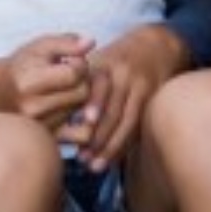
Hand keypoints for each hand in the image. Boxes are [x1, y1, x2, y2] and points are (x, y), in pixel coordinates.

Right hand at [0, 33, 91, 127]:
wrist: (0, 94)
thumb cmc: (24, 66)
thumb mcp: (41, 46)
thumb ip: (67, 42)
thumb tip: (91, 42)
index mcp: (29, 82)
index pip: (75, 73)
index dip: (79, 63)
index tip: (70, 60)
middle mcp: (33, 108)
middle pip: (82, 92)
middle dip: (83, 80)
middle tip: (70, 76)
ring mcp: (41, 127)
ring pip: (84, 110)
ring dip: (81, 99)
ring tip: (67, 90)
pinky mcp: (49, 140)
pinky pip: (83, 134)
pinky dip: (85, 122)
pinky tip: (74, 110)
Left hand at [61, 25, 183, 169]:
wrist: (155, 45)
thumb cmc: (115, 59)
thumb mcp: (97, 60)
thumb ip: (80, 83)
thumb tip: (56, 115)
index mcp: (104, 64)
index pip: (98, 86)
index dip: (94, 105)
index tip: (83, 125)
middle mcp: (123, 75)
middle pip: (113, 109)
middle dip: (98, 137)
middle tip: (82, 159)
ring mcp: (140, 87)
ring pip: (127, 121)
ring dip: (111, 146)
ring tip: (95, 166)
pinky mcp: (152, 98)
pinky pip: (137, 125)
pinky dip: (124, 143)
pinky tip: (112, 158)